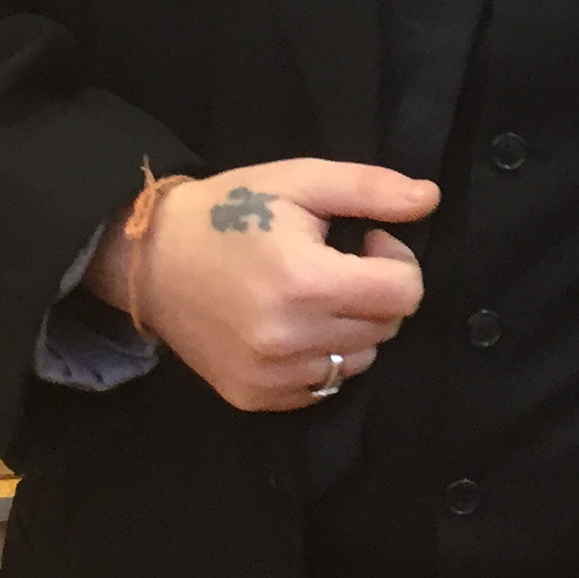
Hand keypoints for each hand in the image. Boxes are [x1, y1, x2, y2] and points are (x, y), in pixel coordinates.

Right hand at [83, 158, 435, 411]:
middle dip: (376, 292)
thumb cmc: (229, 211)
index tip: (365, 242)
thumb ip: (370, 188)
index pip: (404, 293)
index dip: (397, 260)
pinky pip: (323, 386)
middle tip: (336, 263)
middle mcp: (289, 339)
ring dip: (352, 327)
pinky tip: (291, 324)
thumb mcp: (299, 180)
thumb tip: (430, 199)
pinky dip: (322, 357)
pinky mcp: (254, 397)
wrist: (148, 258)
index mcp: (305, 282)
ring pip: (359, 359)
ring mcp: (270, 376)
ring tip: (310, 294)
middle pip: (387, 327)